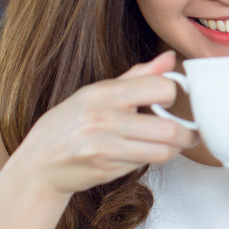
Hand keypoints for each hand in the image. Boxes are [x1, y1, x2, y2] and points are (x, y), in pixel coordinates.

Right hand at [9, 50, 198, 197]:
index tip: (173, 100)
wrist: (38, 164)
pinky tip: (147, 152)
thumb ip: (138, 76)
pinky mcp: (107, 169)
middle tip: (190, 133)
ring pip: (162, 151)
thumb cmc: (69, 124)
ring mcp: (104, 147)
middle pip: (168, 128)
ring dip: (174, 149)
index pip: (159, 87)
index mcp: (104, 92)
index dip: (173, 94)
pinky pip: (145, 163)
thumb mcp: (97, 92)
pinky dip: (153, 158)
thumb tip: (169, 59)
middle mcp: (103, 119)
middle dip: (186, 133)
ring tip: (174, 144)